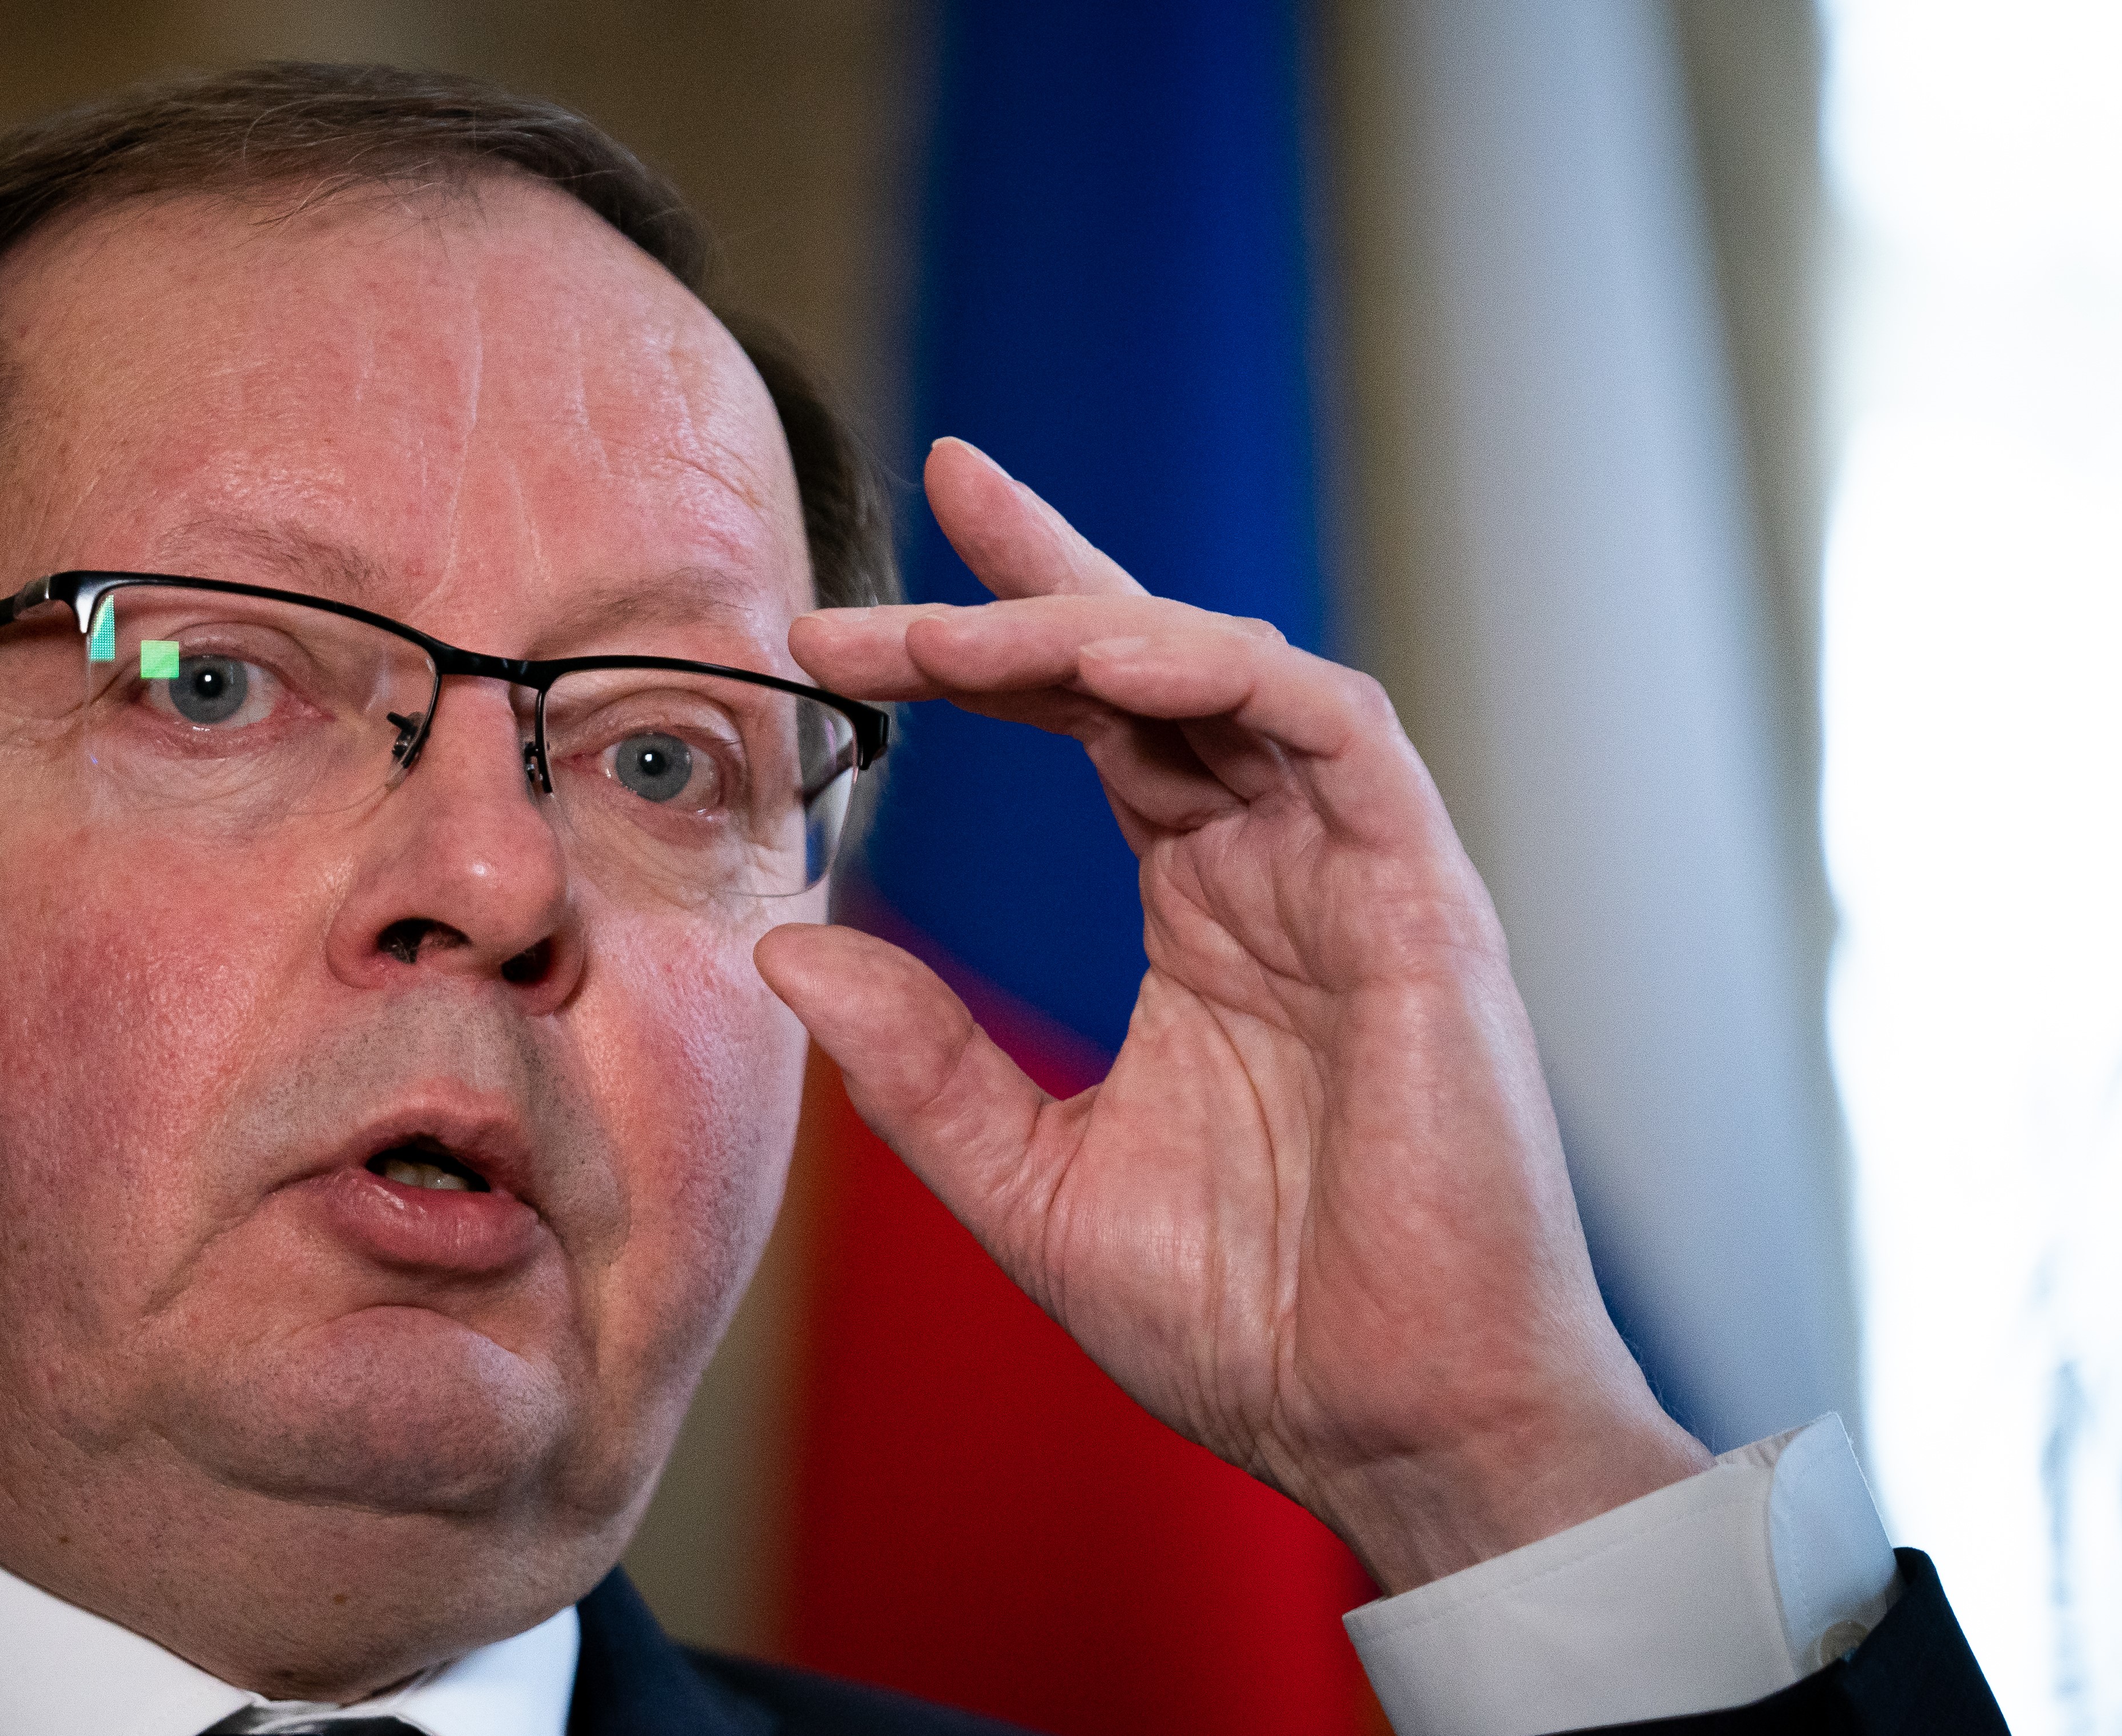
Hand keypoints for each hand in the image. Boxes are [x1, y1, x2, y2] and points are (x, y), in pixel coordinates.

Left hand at [754, 438, 1710, 1592]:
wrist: (1391, 1427)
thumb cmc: (1243, 1320)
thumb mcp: (1030, 1182)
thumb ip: (916, 1064)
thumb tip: (783, 946)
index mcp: (1199, 914)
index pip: (1089, 726)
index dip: (981, 652)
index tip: (840, 623)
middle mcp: (1276, 867)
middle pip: (1151, 664)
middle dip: (1024, 589)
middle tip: (895, 534)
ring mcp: (1355, 874)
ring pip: (1228, 671)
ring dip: (1090, 626)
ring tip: (951, 623)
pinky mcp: (1425, 898)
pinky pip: (1332, 732)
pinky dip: (1227, 675)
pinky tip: (1113, 660)